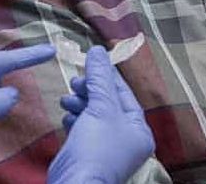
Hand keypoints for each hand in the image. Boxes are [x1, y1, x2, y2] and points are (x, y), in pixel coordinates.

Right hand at [48, 46, 154, 183]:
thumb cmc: (96, 147)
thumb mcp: (101, 106)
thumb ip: (100, 77)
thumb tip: (97, 49)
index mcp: (138, 129)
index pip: (124, 93)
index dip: (107, 75)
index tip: (91, 61)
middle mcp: (126, 139)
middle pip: (108, 103)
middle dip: (90, 90)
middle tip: (75, 81)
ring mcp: (107, 148)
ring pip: (93, 114)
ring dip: (80, 102)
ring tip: (67, 98)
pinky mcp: (88, 154)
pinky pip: (83, 128)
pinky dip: (75, 119)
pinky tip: (67, 115)